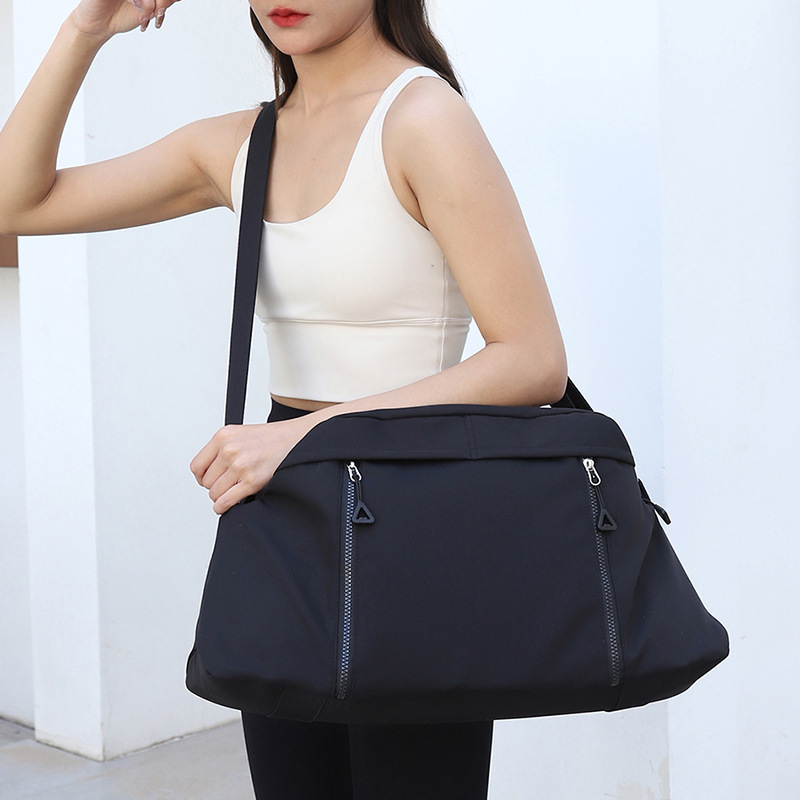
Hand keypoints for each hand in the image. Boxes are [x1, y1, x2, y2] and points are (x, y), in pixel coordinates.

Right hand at [69, 0, 181, 39]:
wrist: (98, 25)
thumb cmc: (120, 17)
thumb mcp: (145, 12)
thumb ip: (159, 5)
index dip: (165, 1)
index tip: (162, 13)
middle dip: (161, 2)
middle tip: (158, 16)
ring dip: (149, 5)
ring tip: (143, 19)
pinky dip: (140, 1)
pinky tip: (136, 8)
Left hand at [190, 419, 307, 514]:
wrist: (297, 438)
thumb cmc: (272, 438)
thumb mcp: (240, 434)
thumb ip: (222, 449)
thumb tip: (206, 473)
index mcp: (223, 436)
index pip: (196, 466)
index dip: (201, 477)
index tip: (208, 480)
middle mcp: (229, 449)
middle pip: (206, 481)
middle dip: (215, 486)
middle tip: (227, 485)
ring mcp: (240, 465)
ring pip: (214, 493)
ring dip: (221, 496)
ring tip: (232, 491)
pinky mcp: (252, 480)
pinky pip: (226, 501)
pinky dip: (223, 507)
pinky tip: (227, 505)